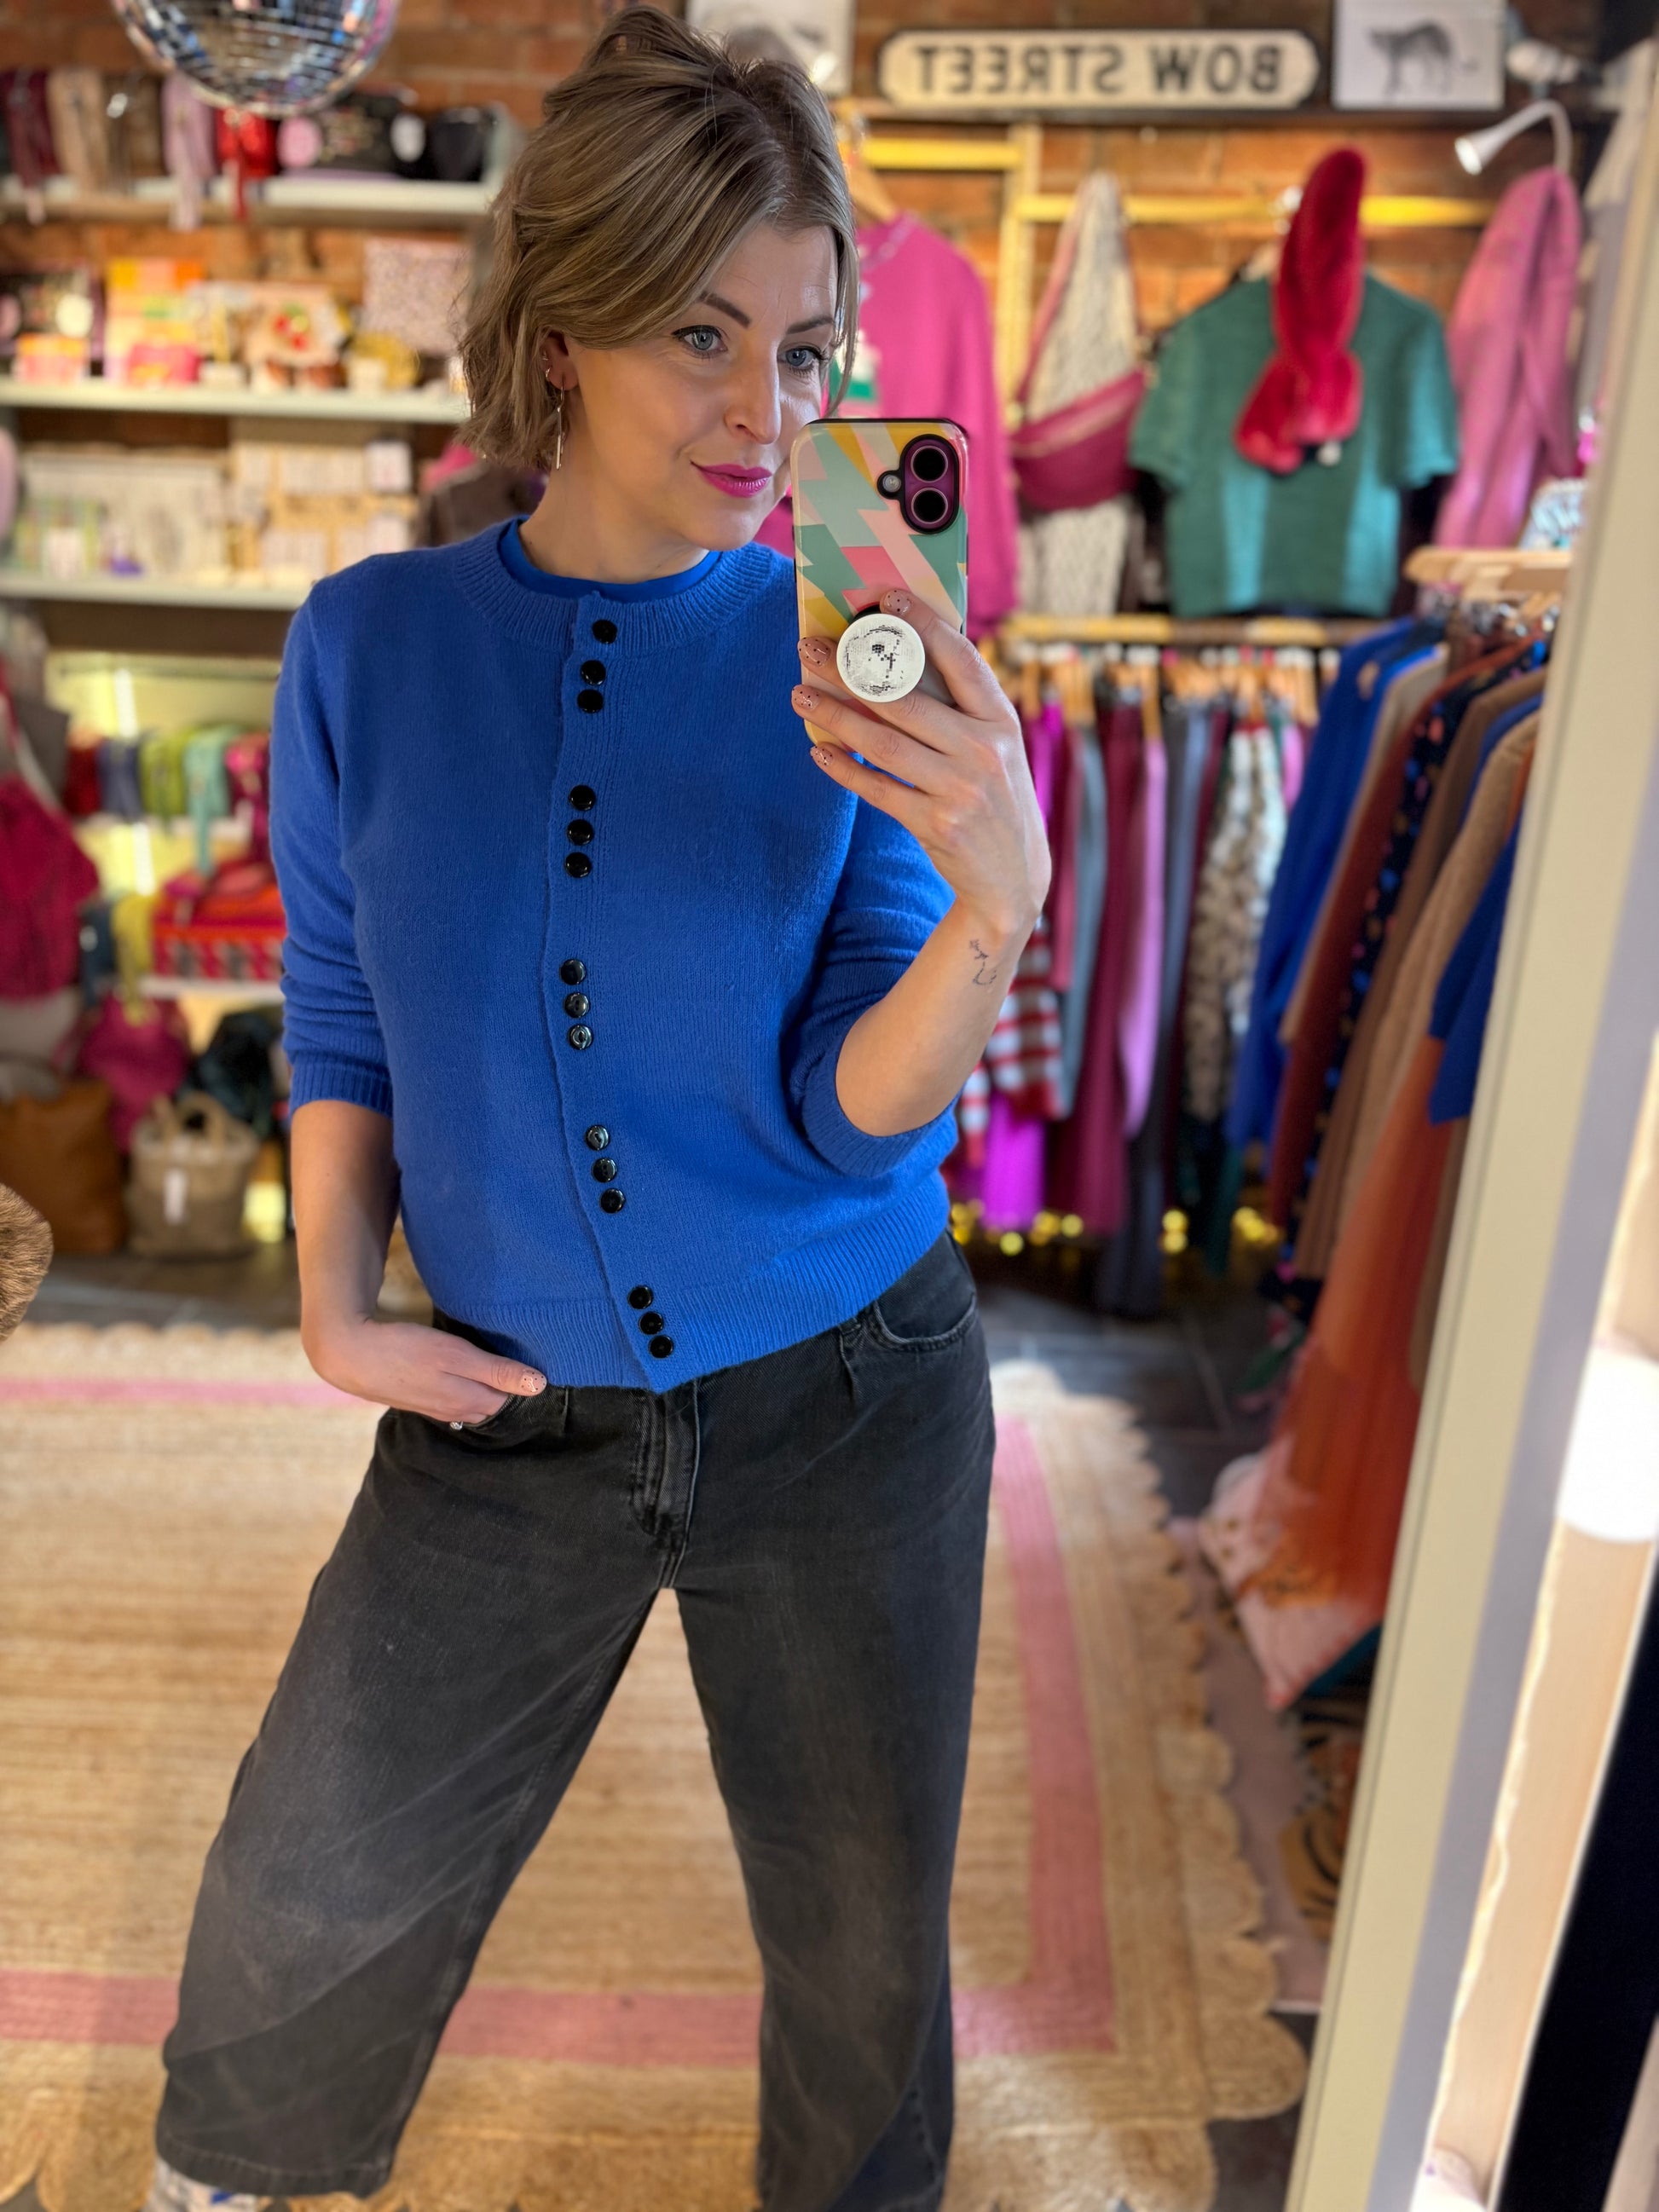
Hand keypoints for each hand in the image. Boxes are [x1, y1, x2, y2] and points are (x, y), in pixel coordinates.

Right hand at [303, 1312, 546, 1425]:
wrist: (349, 1355)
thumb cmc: (405, 1350)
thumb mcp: (455, 1355)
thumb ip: (497, 1371)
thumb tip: (539, 1385)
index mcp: (468, 1401)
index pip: (512, 1400)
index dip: (528, 1385)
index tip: (546, 1367)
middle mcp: (455, 1409)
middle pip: (494, 1404)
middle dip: (512, 1391)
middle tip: (531, 1367)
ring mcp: (435, 1406)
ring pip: (474, 1402)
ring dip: (490, 1390)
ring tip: (506, 1372)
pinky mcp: (419, 1397)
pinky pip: (454, 1398)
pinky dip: (467, 1388)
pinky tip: (468, 1376)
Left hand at [792, 589, 1050, 935]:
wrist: (1014, 879)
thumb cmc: (994, 799)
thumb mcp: (997, 750)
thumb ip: (961, 712)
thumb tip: (895, 662)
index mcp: (1001, 721)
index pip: (960, 660)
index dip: (923, 625)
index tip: (886, 599)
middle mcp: (984, 751)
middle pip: (905, 699)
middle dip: (849, 668)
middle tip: (809, 648)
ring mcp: (960, 790)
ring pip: (883, 742)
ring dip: (834, 715)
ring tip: (801, 695)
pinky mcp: (936, 825)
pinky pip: (877, 788)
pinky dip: (844, 768)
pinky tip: (819, 749)